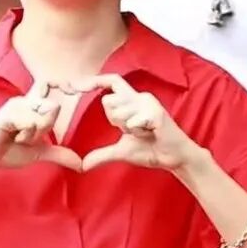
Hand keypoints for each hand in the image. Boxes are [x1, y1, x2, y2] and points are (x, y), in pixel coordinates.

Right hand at [0, 81, 81, 172]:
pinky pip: (31, 122)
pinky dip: (26, 135)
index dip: (65, 84)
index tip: (80, 88)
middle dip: (46, 128)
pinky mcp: (8, 113)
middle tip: (28, 137)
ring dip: (35, 134)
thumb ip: (58, 154)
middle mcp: (25, 100)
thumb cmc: (6, 151)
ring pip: (44, 115)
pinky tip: (13, 137)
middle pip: (54, 107)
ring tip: (19, 138)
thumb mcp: (38, 153)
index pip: (51, 86)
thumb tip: (81, 164)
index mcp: (32, 105)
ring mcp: (16, 104)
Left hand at [74, 75, 206, 174]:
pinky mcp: (156, 112)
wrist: (174, 158)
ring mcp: (148, 102)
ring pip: (119, 112)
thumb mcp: (121, 151)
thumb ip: (102, 155)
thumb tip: (82, 165)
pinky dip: (138, 133)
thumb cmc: (151, 150)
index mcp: (131, 100)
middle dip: (115, 121)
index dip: (92, 81)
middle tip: (134, 131)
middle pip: (108, 101)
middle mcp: (139, 96)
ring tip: (145, 133)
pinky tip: (151, 134)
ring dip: (129, 129)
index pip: (110, 81)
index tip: (72, 86)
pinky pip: (132, 122)